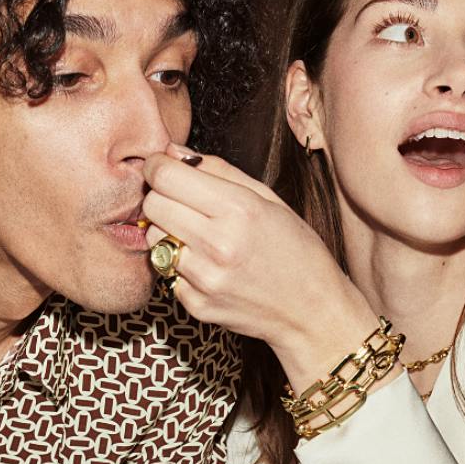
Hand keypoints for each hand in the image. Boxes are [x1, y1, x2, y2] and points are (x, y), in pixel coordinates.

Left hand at [143, 145, 376, 385]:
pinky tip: (208, 266)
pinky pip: (165, 271)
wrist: (312, 311)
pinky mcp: (196, 305)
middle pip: (153, 205)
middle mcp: (218, 245)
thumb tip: (171, 152)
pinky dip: (180, 264)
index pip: (165, 177)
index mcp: (239, 210)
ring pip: (154, 238)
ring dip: (168, 231)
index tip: (162, 168)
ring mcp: (205, 279)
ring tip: (200, 236)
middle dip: (161, 197)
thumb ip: (218, 170)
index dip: (157, 166)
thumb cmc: (295, 249)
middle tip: (183, 202)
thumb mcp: (268, 198)